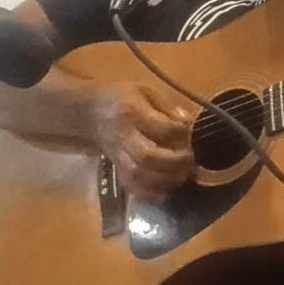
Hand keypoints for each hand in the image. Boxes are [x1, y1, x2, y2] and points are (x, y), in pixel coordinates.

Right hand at [90, 81, 194, 201]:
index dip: (180, 134)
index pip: (160, 128)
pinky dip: (150, 194)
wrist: (91, 111)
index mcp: (132, 112)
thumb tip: (188, 123)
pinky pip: (131, 187)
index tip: (192, 134)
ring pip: (138, 176)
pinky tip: (166, 190)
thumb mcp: (146, 90)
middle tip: (191, 161)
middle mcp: (123, 136)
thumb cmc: (124, 98)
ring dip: (164, 180)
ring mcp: (117, 156)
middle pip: (146, 157)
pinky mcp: (116, 170)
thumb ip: (168, 106)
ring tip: (182, 175)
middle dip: (174, 162)